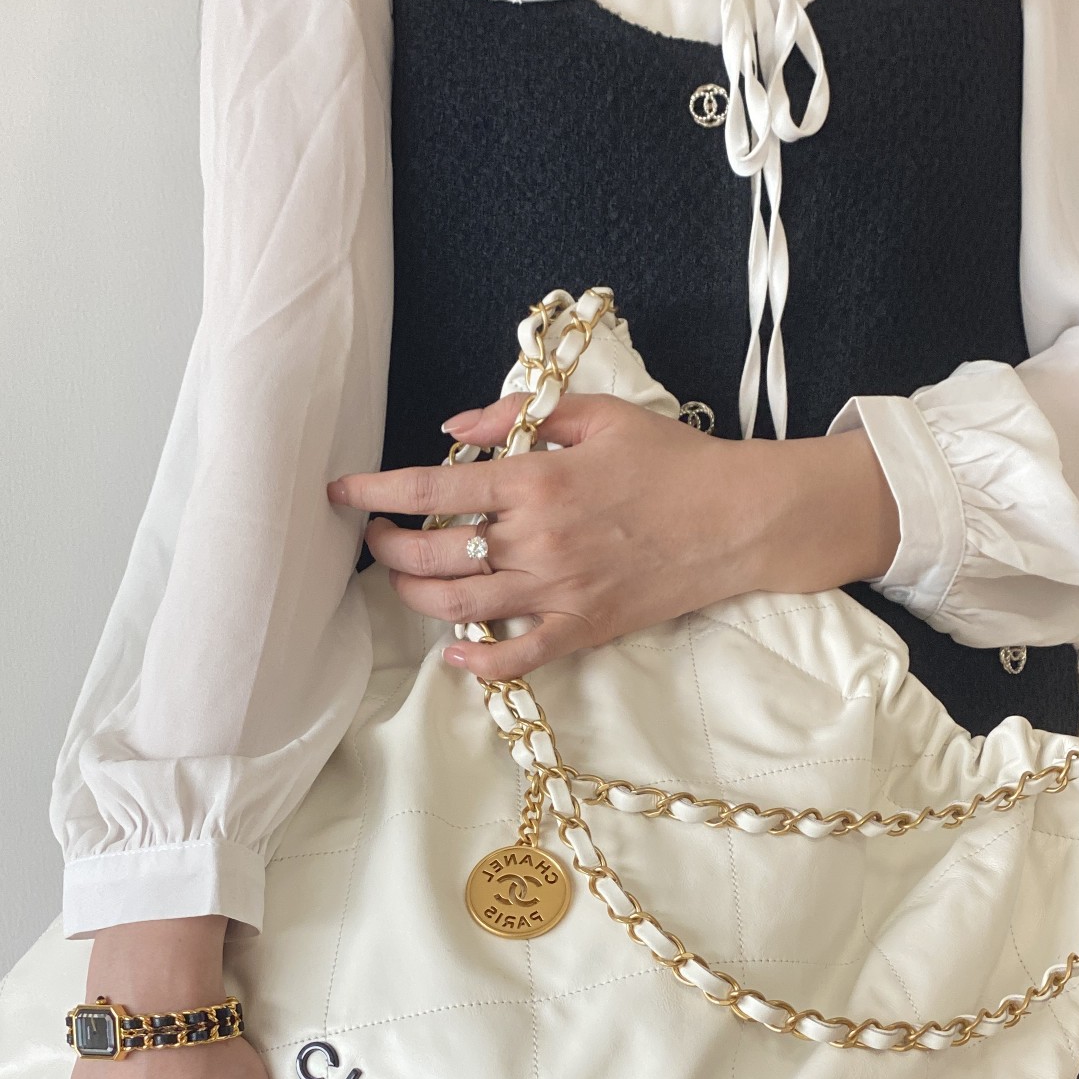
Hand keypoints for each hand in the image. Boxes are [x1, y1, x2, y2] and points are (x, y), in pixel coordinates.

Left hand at [329, 396, 899, 681]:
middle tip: (375, 538)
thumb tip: (454, 428)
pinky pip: (516, 657)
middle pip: (432, 556)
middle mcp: (537, 540)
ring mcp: (559, 591)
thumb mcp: (596, 415)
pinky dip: (477, 663)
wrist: (738, 518)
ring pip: (459, 609)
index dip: (375, 492)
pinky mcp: (583, 628)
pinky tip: (454, 654)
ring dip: (416, 598)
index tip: (341, 493)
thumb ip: (519, 416)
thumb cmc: (672, 460)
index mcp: (536, 481)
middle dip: (387, 549)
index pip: (431, 489)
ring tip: (404, 581)